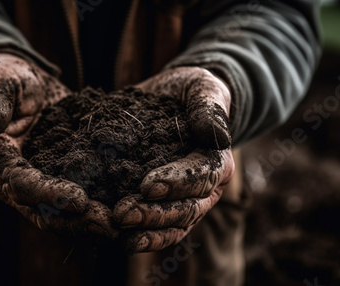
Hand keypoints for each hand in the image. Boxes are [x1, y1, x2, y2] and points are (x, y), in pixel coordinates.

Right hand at [0, 53, 115, 237]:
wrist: (23, 82)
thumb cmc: (6, 77)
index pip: (18, 184)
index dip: (47, 194)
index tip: (79, 200)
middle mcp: (11, 180)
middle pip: (41, 210)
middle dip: (74, 220)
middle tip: (107, 225)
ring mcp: (35, 182)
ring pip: (59, 213)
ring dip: (87, 221)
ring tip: (119, 225)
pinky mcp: (56, 178)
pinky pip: (75, 198)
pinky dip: (96, 205)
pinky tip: (123, 207)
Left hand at [114, 67, 234, 251]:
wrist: (175, 100)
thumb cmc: (191, 93)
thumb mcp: (202, 87)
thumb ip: (209, 107)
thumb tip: (218, 135)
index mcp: (219, 162)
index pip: (202, 177)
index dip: (177, 183)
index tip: (147, 186)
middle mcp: (206, 188)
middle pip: (187, 209)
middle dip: (155, 214)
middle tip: (123, 214)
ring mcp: (187, 200)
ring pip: (174, 226)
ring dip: (147, 232)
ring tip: (120, 233)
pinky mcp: (167, 205)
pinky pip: (161, 228)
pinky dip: (145, 237)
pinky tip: (122, 240)